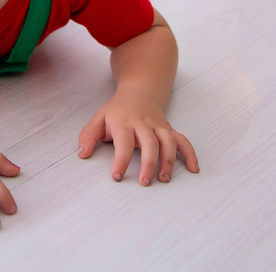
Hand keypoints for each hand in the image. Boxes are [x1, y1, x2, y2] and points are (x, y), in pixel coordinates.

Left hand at [77, 88, 198, 184]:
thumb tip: (82, 154)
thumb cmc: (116, 111)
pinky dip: (190, 154)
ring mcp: (159, 127)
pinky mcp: (169, 130)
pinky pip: (183, 141)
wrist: (138, 93)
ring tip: (164, 179)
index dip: (120, 160)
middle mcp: (144, 124)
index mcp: (124, 123)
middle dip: (148, 163)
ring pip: (168, 142)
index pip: (123, 143)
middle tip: (144, 182)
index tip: (117, 177)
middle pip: (150, 143)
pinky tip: (194, 169)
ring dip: (168, 161)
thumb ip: (88, 135)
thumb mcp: (98, 119)